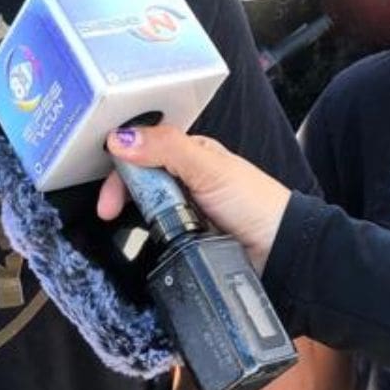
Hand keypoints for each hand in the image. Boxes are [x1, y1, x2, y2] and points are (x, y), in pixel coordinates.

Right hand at [97, 125, 292, 271]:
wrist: (281, 252)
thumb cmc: (255, 203)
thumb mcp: (208, 168)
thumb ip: (167, 148)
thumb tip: (121, 137)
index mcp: (190, 154)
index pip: (143, 151)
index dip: (121, 167)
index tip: (108, 191)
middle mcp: (185, 179)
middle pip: (140, 181)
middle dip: (122, 193)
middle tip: (109, 213)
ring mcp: (185, 211)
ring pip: (146, 209)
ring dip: (135, 217)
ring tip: (126, 228)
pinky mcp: (186, 239)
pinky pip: (157, 235)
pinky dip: (148, 238)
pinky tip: (144, 243)